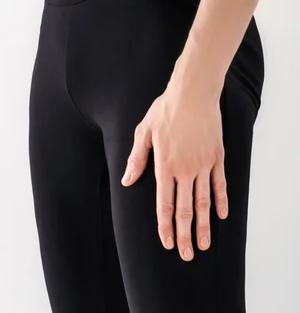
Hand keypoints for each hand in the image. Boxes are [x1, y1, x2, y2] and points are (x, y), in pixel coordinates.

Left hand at [121, 71, 227, 261]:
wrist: (193, 93)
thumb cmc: (165, 109)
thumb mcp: (144, 131)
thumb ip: (136, 159)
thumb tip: (126, 180)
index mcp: (164, 165)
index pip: (164, 204)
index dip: (165, 226)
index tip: (167, 242)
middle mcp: (184, 169)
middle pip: (184, 209)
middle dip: (184, 234)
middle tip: (187, 255)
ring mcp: (203, 164)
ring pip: (204, 201)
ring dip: (203, 225)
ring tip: (204, 244)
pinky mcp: (217, 156)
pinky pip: (220, 184)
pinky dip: (221, 201)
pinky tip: (221, 216)